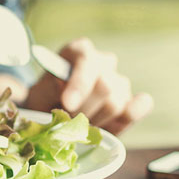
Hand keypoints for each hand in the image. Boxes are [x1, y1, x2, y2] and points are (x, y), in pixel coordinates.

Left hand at [24, 38, 153, 134]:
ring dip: (94, 122)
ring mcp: (119, 81)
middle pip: (104, 86)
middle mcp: (103, 61)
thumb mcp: (37, 94)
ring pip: (115, 104)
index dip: (79, 85)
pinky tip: (113, 125)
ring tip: (77, 126)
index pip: (86, 62)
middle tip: (66, 124)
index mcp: (79, 51)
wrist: (53, 114)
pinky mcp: (130, 101)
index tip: (68, 104)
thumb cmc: (44, 100)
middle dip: (83, 111)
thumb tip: (65, 90)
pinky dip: (131, 116)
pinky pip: (141, 106)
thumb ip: (49, 90)